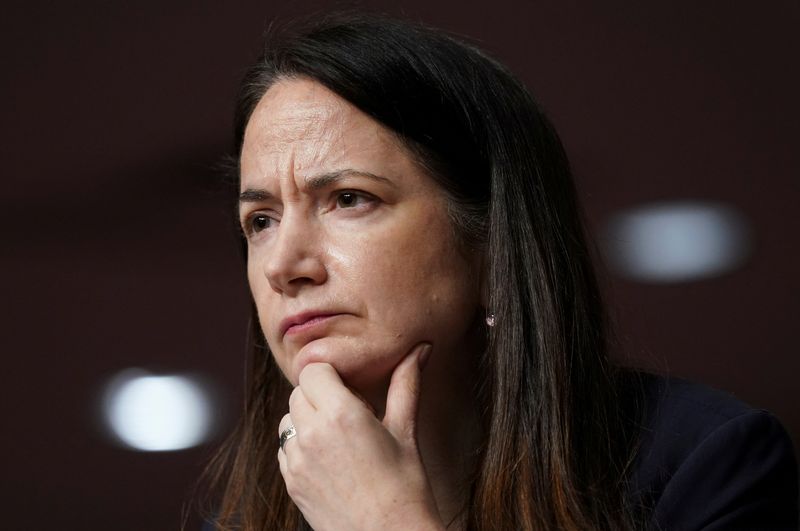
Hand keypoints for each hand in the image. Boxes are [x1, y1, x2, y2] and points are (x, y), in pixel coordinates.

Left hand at [277, 343, 443, 530]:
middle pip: (299, 391)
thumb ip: (406, 383)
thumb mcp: (406, 430)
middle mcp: (312, 434)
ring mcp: (296, 461)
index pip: (313, 370)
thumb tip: (422, 347)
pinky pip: (285, 448)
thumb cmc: (405, 487)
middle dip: (320, 395)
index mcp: (341, 415)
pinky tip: (330, 460)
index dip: (332, 375)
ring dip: (308, 419)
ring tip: (340, 438)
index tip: (351, 388)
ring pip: (288, 419)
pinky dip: (301, 446)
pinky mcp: (290, 482)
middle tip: (350, 413)